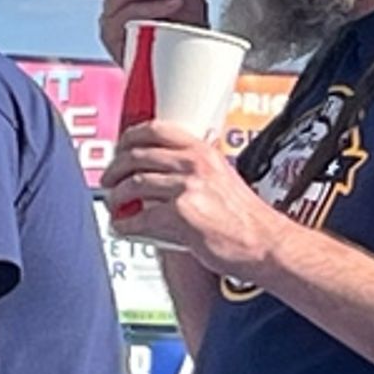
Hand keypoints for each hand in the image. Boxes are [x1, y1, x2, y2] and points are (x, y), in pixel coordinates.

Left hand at [101, 121, 282, 279]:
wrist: (264, 244)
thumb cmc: (248, 219)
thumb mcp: (224, 178)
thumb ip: (197, 170)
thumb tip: (164, 173)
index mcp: (205, 152)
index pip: (158, 129)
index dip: (130, 137)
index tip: (120, 148)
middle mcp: (196, 164)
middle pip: (138, 155)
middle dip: (115, 169)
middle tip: (108, 181)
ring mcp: (188, 188)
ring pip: (133, 184)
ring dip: (116, 198)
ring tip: (115, 207)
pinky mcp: (180, 215)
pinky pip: (138, 218)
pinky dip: (124, 225)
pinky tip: (123, 229)